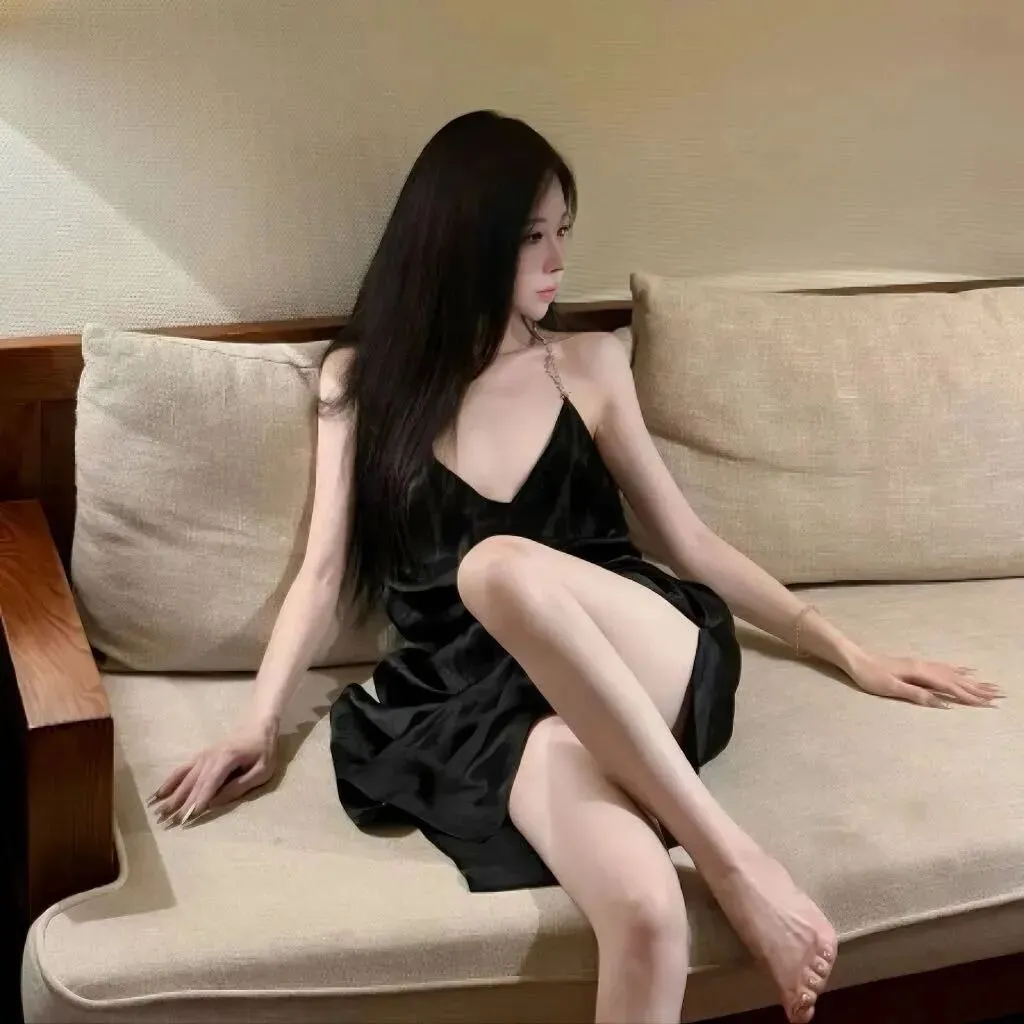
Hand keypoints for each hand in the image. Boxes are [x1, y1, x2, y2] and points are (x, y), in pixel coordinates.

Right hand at [148, 714, 278, 826]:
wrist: (258, 726)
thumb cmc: (263, 750)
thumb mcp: (261, 771)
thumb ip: (240, 786)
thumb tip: (216, 803)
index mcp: (227, 759)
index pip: (210, 784)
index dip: (199, 800)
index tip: (188, 817)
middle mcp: (210, 757)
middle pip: (193, 783)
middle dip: (180, 804)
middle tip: (166, 822)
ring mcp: (203, 756)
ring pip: (184, 778)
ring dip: (171, 795)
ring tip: (157, 811)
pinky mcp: (200, 757)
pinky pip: (182, 770)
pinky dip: (169, 782)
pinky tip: (159, 794)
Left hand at [846, 651, 1003, 707]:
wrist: (855, 658)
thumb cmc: (869, 675)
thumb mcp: (891, 688)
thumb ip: (916, 695)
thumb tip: (941, 703)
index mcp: (920, 673)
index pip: (950, 687)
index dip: (970, 696)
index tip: (989, 704)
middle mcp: (924, 667)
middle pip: (957, 679)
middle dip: (978, 688)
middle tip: (999, 695)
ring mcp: (921, 665)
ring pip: (953, 673)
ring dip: (971, 680)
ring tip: (989, 685)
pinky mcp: (915, 665)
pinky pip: (944, 667)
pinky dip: (958, 669)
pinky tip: (965, 669)